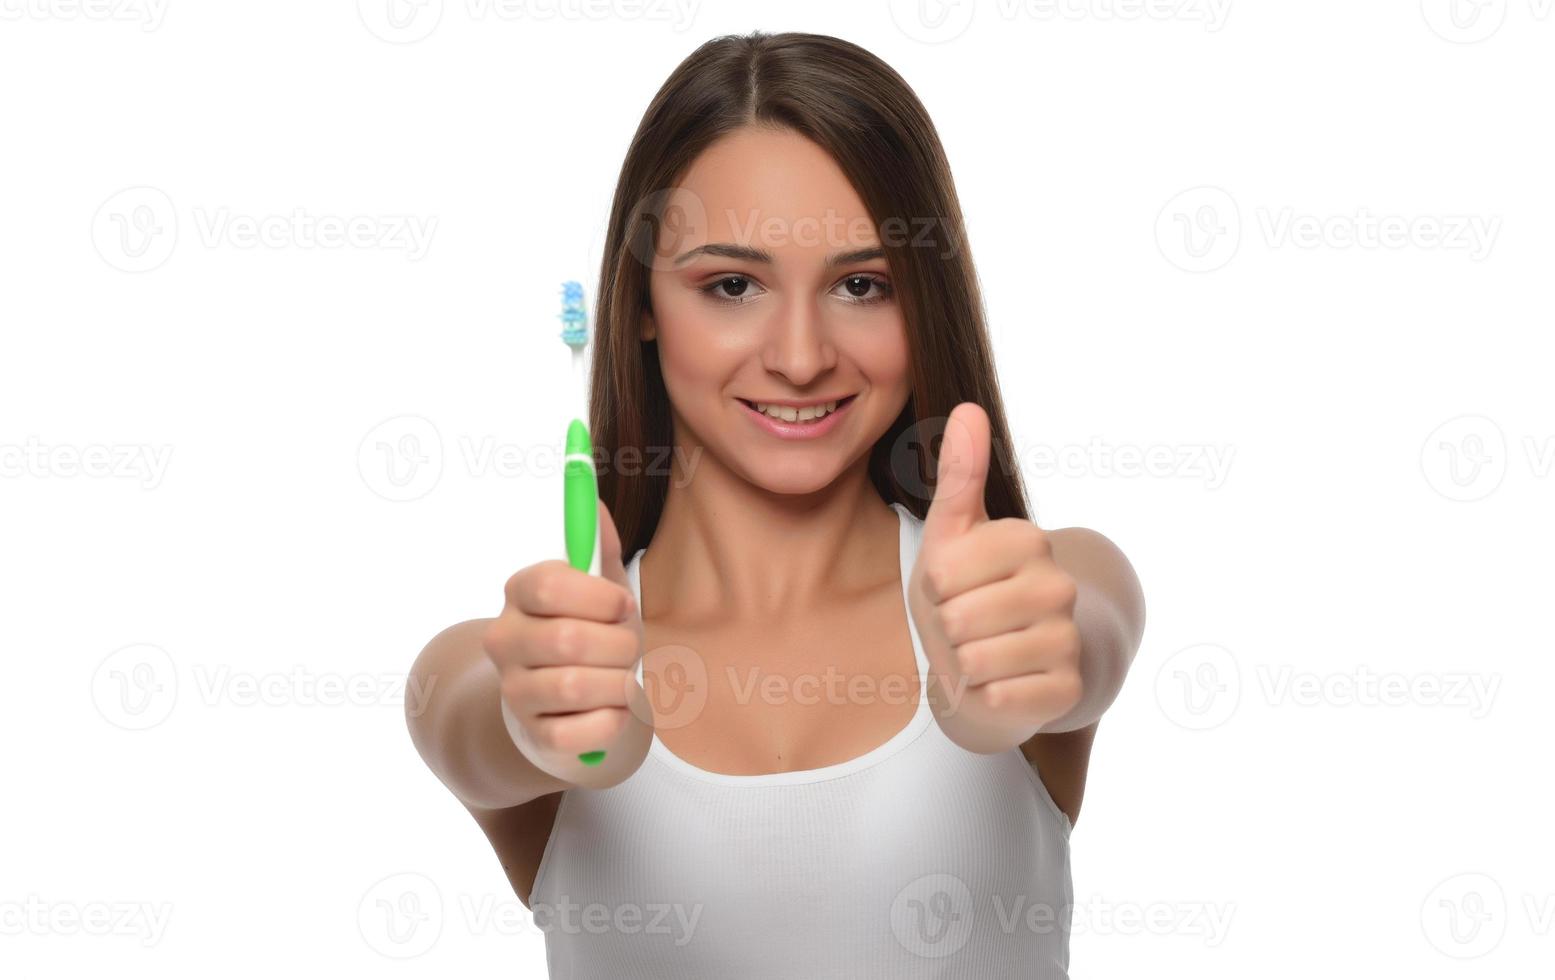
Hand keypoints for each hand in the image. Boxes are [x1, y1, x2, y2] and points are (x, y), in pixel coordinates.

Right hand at [481, 500, 650, 780]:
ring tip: (621, 678)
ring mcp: (515, 691)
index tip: (621, 605)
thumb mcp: (598, 587)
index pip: (548, 585)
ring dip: (618, 683)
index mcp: (520, 593)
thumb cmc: (589, 633)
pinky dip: (612, 720)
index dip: (598, 597)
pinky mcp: (535, 735)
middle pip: (567, 640)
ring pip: (574, 687)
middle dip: (618, 644)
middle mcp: (505, 641)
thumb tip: (595, 504)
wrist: (565, 704)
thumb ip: (598, 546)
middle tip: (628, 647)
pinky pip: (582, 732)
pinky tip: (611, 709)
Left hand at [907, 403, 1082, 753]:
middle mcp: (1058, 585)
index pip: (941, 570)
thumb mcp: (952, 535)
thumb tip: (968, 408)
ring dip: (963, 664)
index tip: (952, 586)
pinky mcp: (1067, 688)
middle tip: (964, 625)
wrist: (1000, 663)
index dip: (932, 586)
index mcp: (1028, 539)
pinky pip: (997, 696)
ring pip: (974, 660)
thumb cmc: (965, 593)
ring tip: (979, 651)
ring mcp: (1067, 638)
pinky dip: (985, 695)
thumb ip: (959, 475)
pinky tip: (1000, 681)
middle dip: (946, 628)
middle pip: (956, 617)